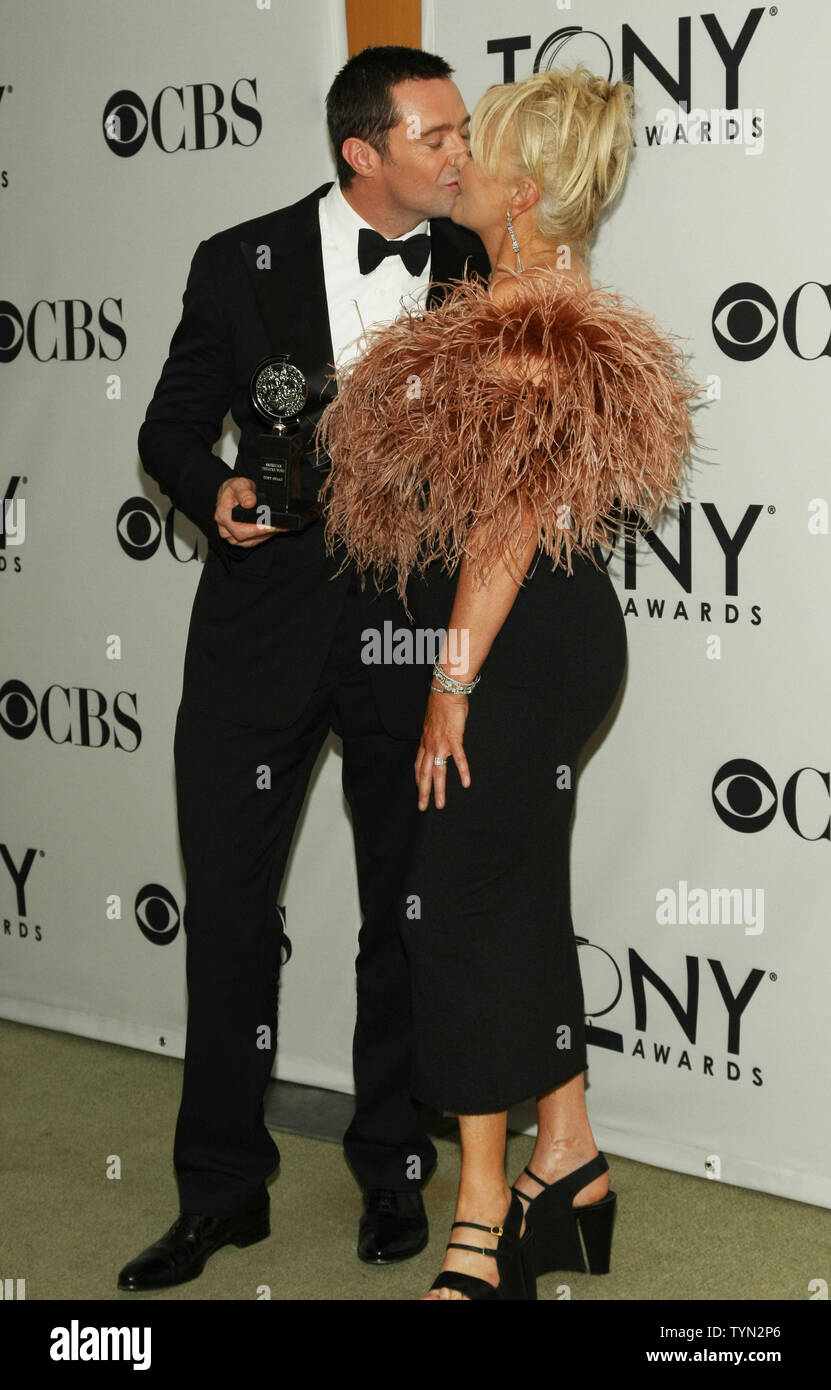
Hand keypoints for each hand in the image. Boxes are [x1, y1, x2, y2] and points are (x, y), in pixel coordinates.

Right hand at [215, 476, 290, 545]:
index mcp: (222, 516)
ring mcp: (232, 536)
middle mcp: (225, 529)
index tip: (271, 525)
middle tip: (281, 526)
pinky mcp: (240, 540)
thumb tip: (250, 502)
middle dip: (266, 532)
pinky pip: (254, 541)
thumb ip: (244, 492)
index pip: (240, 530)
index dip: (257, 530)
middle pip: (247, 538)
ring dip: (267, 534)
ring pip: (252, 541)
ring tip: (280, 525)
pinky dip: (265, 535)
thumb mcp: (239, 484)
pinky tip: (272, 528)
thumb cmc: (233, 490)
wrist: (231, 494)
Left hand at [415, 690, 470, 809]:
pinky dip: (462, 771)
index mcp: (425, 741)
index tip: (419, 789)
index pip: (418, 765)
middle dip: (423, 792)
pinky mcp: (454, 739)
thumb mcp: (433, 722)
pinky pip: (458, 759)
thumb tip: (438, 737)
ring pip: (438, 772)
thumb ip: (435, 733)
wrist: (446, 691)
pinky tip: (466, 783)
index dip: (418, 779)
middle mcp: (430, 745)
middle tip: (423, 807)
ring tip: (440, 804)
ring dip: (438, 790)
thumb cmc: (442, 703)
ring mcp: (441, 743)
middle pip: (424, 773)